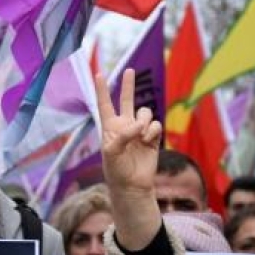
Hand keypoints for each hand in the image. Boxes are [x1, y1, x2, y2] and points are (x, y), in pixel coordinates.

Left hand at [94, 68, 162, 250]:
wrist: (132, 185)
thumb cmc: (116, 169)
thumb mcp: (112, 152)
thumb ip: (123, 135)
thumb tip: (139, 125)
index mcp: (110, 127)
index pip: (104, 104)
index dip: (102, 89)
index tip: (98, 73)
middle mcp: (125, 125)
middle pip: (126, 100)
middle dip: (128, 85)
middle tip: (129, 70)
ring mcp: (139, 131)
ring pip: (146, 112)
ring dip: (144, 121)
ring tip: (141, 135)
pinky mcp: (152, 137)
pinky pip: (156, 125)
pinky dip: (152, 131)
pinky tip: (147, 140)